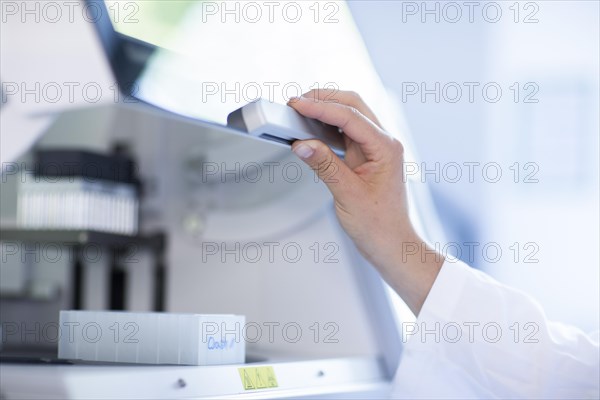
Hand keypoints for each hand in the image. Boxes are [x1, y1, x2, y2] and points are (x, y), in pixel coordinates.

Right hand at [288, 89, 442, 313]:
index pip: (350, 116)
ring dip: (326, 110)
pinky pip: (345, 133)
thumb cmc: (380, 226)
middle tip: (296, 102)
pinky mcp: (366, 157)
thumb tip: (302, 143)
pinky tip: (312, 130)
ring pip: (350, 116)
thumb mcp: (347, 194)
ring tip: (300, 112)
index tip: (297, 104)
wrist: (392, 245)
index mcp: (386, 147)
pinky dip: (327, 127)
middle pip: (353, 105)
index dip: (320, 107)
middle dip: (324, 99)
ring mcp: (375, 149)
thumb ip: (324, 165)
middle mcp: (383, 143)